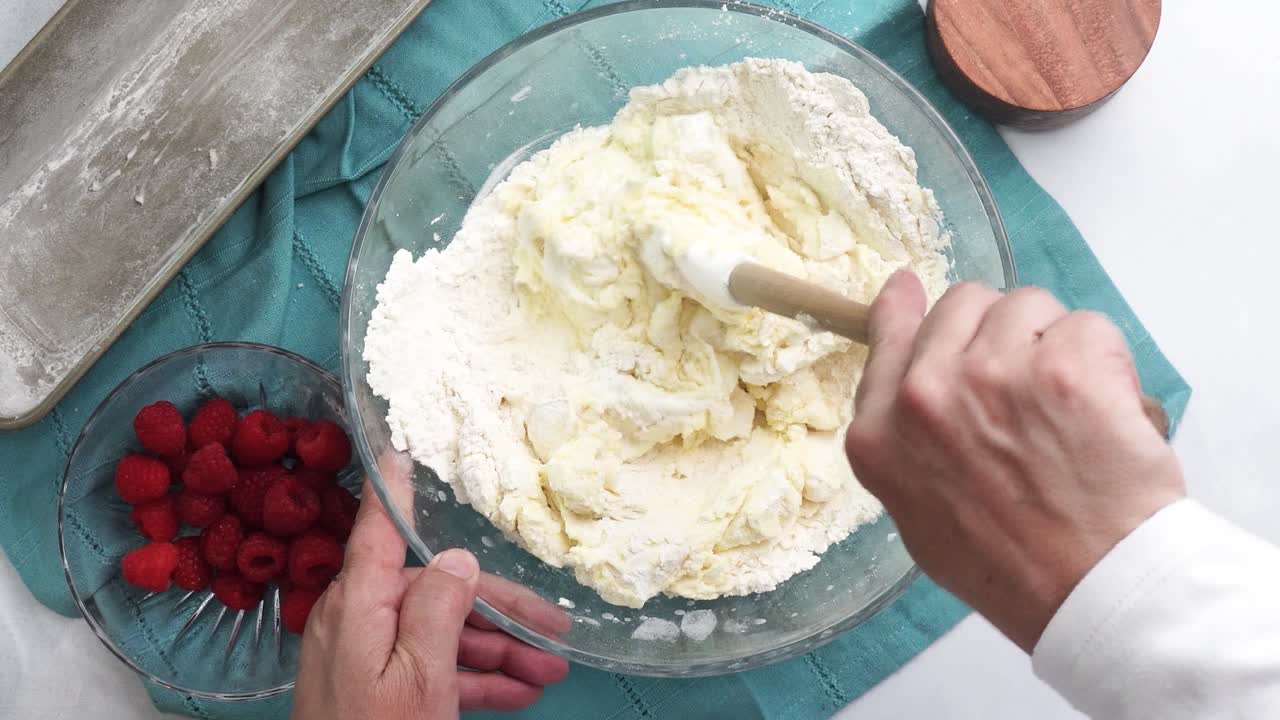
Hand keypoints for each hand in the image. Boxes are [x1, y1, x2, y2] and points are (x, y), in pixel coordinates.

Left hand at [290, 481, 569, 718]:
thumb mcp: (421, 676)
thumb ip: (439, 609)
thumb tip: (455, 556)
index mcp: (360, 605)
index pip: (379, 531)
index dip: (395, 489)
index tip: (402, 447)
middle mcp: (359, 622)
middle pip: (436, 592)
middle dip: (499, 612)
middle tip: (557, 629)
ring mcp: (367, 658)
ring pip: (442, 635)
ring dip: (498, 652)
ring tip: (552, 671)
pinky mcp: (377, 692)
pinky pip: (431, 670)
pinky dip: (474, 679)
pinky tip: (520, 692)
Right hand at [844, 271, 1185, 651]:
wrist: (1089, 591)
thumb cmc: (1006, 564)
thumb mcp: (915, 509)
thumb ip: (902, 435)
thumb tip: (904, 373)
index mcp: (880, 433)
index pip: (887, 331)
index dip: (906, 306)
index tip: (909, 290)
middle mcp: (925, 393)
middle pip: (964, 302)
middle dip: (998, 331)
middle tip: (1027, 387)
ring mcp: (994, 374)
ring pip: (1030, 305)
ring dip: (1053, 342)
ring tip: (1069, 407)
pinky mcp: (1066, 368)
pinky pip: (1088, 326)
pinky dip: (1106, 362)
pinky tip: (1105, 412)